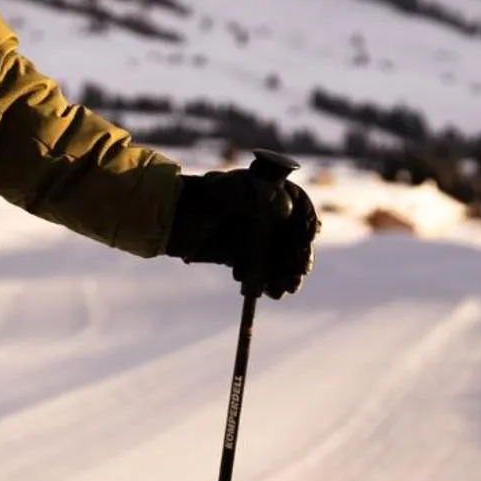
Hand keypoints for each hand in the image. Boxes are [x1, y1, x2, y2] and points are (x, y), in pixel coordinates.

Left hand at [164, 163, 318, 298]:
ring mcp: (257, 238)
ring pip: (281, 259)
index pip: (300, 206)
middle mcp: (268, 216)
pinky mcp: (244, 257)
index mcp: (271, 192)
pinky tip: (261, 291)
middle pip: (294, 238)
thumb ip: (256, 193)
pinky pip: (262, 273)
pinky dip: (265, 283)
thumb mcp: (229, 189)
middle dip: (298, 257)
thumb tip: (285, 209)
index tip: (307, 238)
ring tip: (282, 289)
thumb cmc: (202, 196)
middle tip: (298, 273)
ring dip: (285, 274)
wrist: (172, 219)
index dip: (306, 222)